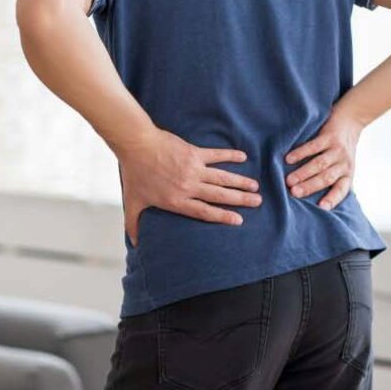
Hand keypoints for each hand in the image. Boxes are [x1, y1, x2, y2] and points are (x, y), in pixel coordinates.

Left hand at [115, 128, 260, 246]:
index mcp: (177, 200)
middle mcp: (189, 186)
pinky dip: (230, 155)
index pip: (204, 211)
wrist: (137, 145)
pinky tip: (243, 157)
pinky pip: (217, 155)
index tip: (239, 220)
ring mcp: (193, 168)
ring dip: (240, 181)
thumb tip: (133, 244)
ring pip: (222, 177)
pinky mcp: (194, 153)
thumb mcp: (133, 202)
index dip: (223, 216)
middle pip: (220, 195)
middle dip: (240, 199)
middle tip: (257, 201)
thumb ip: (133, 224)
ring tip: (255, 186)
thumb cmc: (134, 174)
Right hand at [284, 106, 364, 209]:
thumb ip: (332, 179)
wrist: (351, 120)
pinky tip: (288, 159)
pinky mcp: (330, 136)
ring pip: (320, 164)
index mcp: (347, 174)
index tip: (321, 208)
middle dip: (309, 186)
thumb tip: (313, 201)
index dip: (332, 199)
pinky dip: (300, 153)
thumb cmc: (341, 149)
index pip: (341, 190)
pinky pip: (314, 146)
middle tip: (293, 193)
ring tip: (288, 180)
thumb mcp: (343, 166)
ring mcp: (337, 149)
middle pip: (326, 178)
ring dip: (303, 173)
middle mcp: (344, 164)